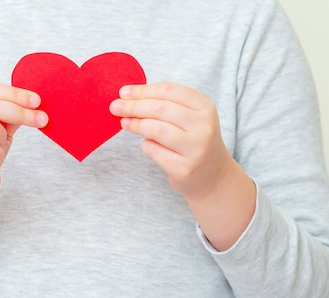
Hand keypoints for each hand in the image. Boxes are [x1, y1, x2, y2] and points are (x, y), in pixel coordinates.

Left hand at [109, 82, 232, 198]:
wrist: (213, 176)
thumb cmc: (193, 141)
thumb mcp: (190, 117)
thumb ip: (165, 105)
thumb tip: (127, 97)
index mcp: (205, 107)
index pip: (168, 91)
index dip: (142, 90)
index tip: (123, 92)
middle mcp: (204, 126)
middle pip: (160, 109)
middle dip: (133, 106)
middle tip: (115, 107)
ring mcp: (195, 149)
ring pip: (155, 129)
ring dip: (135, 124)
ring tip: (124, 123)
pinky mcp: (184, 168)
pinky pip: (154, 150)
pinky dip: (146, 144)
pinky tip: (147, 143)